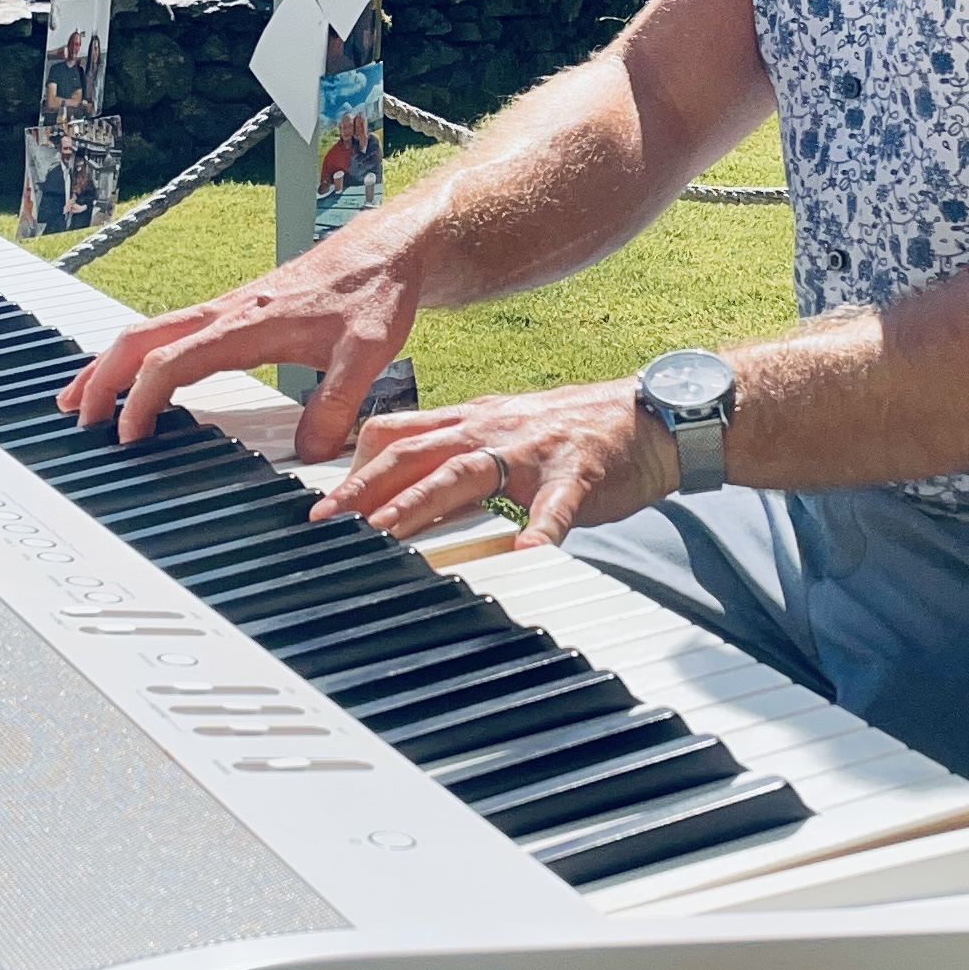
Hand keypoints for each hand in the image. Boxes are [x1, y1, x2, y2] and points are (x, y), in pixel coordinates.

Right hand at [60, 226, 429, 452]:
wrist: (385, 251)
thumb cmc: (372, 292)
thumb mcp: (366, 354)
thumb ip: (336, 405)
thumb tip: (310, 453)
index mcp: (247, 324)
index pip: (174, 361)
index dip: (143, 400)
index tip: (127, 435)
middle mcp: (226, 312)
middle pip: (140, 340)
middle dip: (101, 378)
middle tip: (76, 417)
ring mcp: (225, 310)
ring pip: (148, 333)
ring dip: (109, 364)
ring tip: (78, 399)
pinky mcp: (233, 312)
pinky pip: (168, 332)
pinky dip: (137, 355)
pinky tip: (132, 376)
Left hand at [309, 382, 677, 548]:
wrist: (649, 416)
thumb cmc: (570, 433)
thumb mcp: (501, 433)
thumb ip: (452, 457)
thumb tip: (396, 488)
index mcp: (471, 421)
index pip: (396, 433)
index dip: (353, 465)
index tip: (319, 502)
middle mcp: (492, 428)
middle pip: (415, 452)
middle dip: (364, 487)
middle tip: (326, 522)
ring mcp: (534, 450)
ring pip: (466, 472)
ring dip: (420, 503)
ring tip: (386, 532)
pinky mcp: (578, 474)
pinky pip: (555, 506)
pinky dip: (538, 529)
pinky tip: (526, 553)